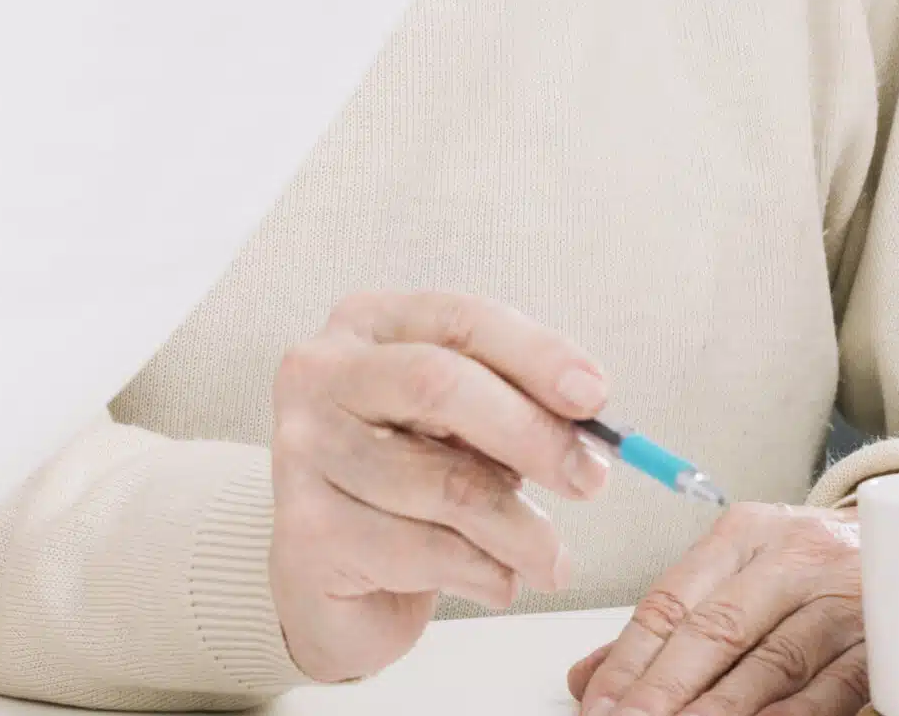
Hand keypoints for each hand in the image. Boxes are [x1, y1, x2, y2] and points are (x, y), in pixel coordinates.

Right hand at [269, 291, 615, 684]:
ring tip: (548, 557)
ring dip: (522, 532)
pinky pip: (428, 552)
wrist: (330, 576)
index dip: (534, 354)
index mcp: (364, 326)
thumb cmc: (407, 485)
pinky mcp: (308, 528)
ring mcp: (304, 449)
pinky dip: (486, 574)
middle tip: (590, 479)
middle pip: (439, 384)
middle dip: (531, 434)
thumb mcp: (462, 427)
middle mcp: (318, 375)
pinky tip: (493, 579)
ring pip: (444, 485)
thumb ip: (511, 407)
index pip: (457, 318)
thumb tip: (588, 419)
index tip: (594, 396)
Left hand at [566, 503, 865, 715]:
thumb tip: (589, 675)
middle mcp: (793, 559)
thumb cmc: (810, 564)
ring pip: (771, 664)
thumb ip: (669, 622)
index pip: (672, 600)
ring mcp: (843, 600)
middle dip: (665, 689)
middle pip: (717, 631)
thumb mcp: (736, 571)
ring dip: (720, 711)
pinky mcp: (884, 642)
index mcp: (744, 535)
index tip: (598, 701)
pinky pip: (831, 688)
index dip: (630, 658)